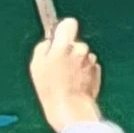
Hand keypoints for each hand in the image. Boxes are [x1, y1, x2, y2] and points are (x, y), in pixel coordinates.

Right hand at [30, 15, 105, 132]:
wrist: (71, 109)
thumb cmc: (51, 88)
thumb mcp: (36, 65)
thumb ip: (43, 47)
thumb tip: (50, 42)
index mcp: (65, 44)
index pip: (69, 23)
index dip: (63, 29)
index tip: (58, 37)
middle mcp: (81, 49)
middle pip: (75, 42)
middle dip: (68, 50)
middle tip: (58, 66)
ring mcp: (90, 60)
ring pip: (82, 55)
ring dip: (76, 63)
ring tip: (66, 79)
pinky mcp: (97, 72)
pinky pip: (88, 67)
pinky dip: (83, 72)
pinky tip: (75, 84)